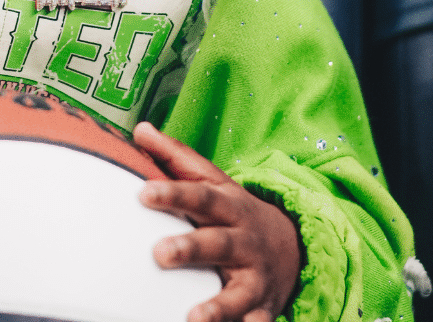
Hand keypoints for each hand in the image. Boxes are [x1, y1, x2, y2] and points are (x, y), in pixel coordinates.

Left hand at [133, 122, 300, 321]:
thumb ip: (174, 155)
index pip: (198, 195)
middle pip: (217, 243)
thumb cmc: (232, 209)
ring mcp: (256, 277)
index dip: (172, 193)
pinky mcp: (262, 309)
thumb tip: (140, 129)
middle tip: (159, 253)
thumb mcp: (211, 179)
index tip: (143, 193)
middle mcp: (244, 240)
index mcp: (228, 205)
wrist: (293, 244)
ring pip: (237, 292)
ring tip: (194, 317)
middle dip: (190, 249)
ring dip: (218, 306)